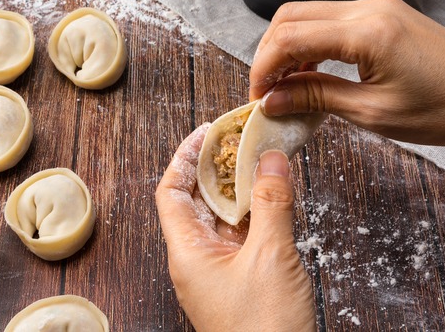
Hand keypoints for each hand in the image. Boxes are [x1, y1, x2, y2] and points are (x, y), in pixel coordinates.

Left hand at [155, 124, 315, 331]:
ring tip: (260, 159)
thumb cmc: (264, 328)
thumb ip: (271, 202)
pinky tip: (273, 197)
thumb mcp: (271, 256)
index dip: (185, 157)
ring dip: (240, 188)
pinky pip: (242, 237)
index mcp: (188, 253)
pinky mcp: (241, 282)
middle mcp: (197, 260)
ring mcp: (219, 272)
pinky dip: (255, 213)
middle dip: (217, 167)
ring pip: (222, 218)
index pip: (171, 192)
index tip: (208, 132)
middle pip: (197, 201)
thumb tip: (270, 157)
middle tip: (240, 139)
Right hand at [249, 0, 444, 144]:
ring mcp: (377, 7)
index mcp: (366, 32)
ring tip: (285, 87)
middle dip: (268, 53)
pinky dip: (311, 44)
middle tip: (266, 92)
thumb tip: (273, 100)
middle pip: (291, 16)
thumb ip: (317, 98)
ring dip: (288, 48)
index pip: (289, 36)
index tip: (257, 98)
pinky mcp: (384, 15)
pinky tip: (311, 74)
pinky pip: (332, 21)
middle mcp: (368, 9)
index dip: (263, 68)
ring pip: (308, 15)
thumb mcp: (374, 112)